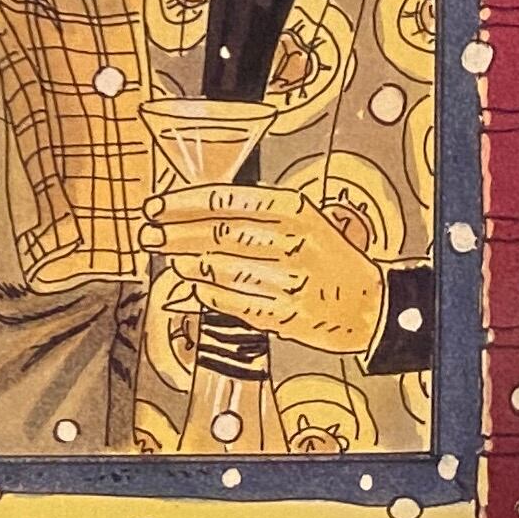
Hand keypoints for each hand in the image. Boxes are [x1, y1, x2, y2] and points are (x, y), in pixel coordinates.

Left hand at [140, 184, 386, 354]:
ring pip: (220, 268)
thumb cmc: (327, 257)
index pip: (225, 201)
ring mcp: (290, 282)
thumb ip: (255, 210)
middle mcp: (292, 243)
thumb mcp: (302, 218)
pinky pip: (233, 302)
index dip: (182, 204)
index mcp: (294, 210)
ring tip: (173, 258)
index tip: (154, 207)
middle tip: (148, 234)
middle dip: (174, 234)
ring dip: (187, 263)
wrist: (370, 305)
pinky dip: (207, 292)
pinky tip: (196, 285)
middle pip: (216, 233)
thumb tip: (190, 207)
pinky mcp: (287, 316)